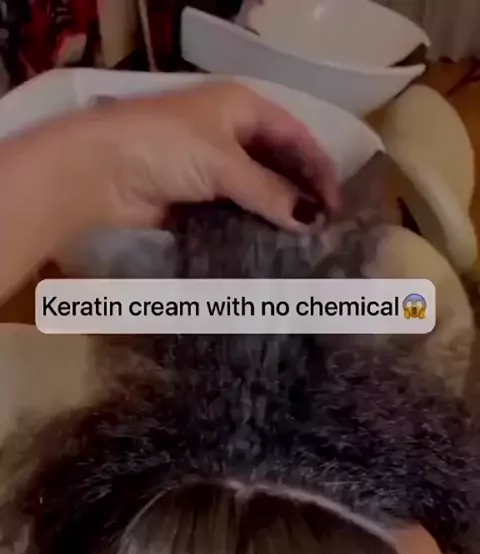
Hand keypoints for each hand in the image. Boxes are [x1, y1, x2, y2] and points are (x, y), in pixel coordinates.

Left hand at [88, 81, 339, 231]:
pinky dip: (252, 228)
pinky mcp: (196, 200)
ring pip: (257, 192)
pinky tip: (271, 247)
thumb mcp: (223, 164)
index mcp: (240, 108)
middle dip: (301, 193)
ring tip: (304, 244)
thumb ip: (268, 192)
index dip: (318, 166)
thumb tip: (308, 221)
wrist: (100, 171)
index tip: (337, 203)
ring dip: (279, 214)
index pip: (293, 135)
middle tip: (325, 228)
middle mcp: (230, 135)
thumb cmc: (165, 148)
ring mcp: (212, 169)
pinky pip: (234, 214)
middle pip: (278, 164)